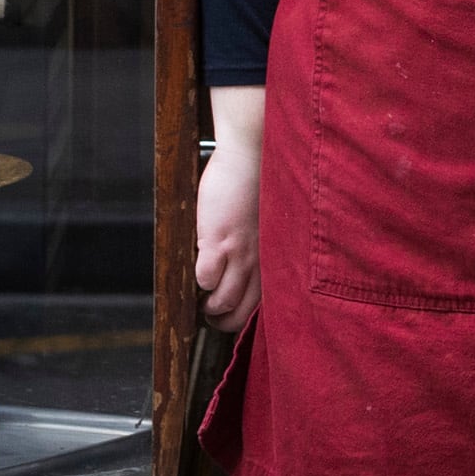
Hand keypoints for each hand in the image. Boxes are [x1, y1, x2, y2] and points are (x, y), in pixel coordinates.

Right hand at [195, 86, 265, 330]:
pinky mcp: (217, 240)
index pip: (264, 305)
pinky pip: (205, 278)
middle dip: (223, 321)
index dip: (245, 316)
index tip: (233, 314)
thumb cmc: (260, 185)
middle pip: (241, 313)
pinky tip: (199, 268)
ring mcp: (240, 253)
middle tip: (210, 314)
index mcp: (275, 258)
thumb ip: (263, 249)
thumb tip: (248, 268)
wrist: (252, 154)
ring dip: (209, 308)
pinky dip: (199, 281)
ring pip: (223, 302)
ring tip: (202, 301)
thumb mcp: (269, 224)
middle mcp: (261, 262)